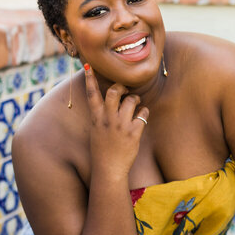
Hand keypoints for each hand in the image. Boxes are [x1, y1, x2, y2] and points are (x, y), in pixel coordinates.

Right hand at [84, 63, 148, 177]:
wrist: (109, 169)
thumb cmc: (103, 150)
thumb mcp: (96, 131)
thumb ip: (101, 116)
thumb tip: (109, 103)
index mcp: (96, 118)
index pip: (92, 94)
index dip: (90, 78)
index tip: (90, 65)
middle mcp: (108, 119)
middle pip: (114, 91)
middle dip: (121, 87)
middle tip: (125, 90)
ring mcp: (121, 125)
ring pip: (132, 100)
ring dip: (136, 100)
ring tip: (135, 105)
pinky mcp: (134, 133)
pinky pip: (143, 114)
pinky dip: (144, 113)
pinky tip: (142, 118)